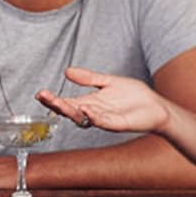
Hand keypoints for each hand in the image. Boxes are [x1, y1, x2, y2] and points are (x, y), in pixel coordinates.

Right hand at [36, 66, 169, 136]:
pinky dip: (94, 116)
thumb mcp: (108, 82)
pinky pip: (103, 122)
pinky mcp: (117, 124)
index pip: (67, 102)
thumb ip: (89, 78)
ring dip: (71, 111)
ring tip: (60, 103)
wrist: (155, 106)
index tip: (40, 93)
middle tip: (44, 97)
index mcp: (90, 102)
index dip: (53, 99)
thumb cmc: (134, 96)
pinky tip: (86, 109)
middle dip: (56, 105)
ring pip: (83, 118)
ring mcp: (105, 119)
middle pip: (70, 111)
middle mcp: (94, 113)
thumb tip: (67, 72)